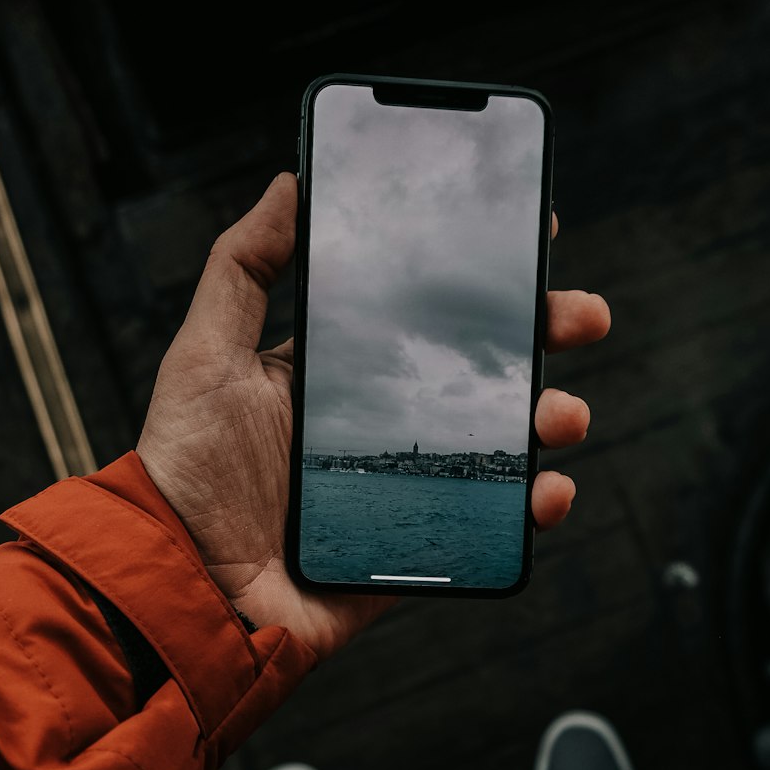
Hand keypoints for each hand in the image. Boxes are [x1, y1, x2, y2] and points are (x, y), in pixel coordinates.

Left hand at [137, 173, 609, 659]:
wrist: (188, 586)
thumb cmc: (187, 471)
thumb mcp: (207, 353)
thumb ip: (245, 268)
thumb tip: (290, 183)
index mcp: (343, 372)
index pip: (429, 313)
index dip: (484, 278)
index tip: (533, 233)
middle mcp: (385, 422)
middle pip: (485, 371)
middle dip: (544, 338)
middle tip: (582, 316)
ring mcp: (411, 485)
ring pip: (504, 443)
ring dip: (552, 418)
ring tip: (562, 414)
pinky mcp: (422, 546)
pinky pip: (495, 526)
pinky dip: (536, 508)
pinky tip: (550, 490)